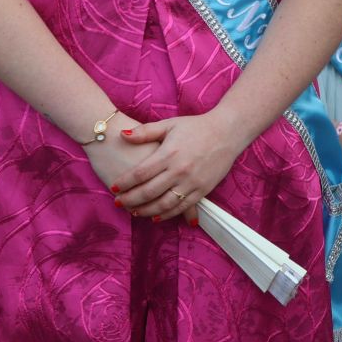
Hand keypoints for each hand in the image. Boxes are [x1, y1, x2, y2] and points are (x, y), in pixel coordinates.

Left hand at [111, 111, 250, 221]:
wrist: (228, 131)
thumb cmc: (197, 127)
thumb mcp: (170, 125)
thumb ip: (145, 132)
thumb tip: (123, 135)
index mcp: (169, 153)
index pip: (140, 173)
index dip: (124, 183)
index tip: (114, 188)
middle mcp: (180, 170)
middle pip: (148, 192)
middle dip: (130, 200)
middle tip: (118, 203)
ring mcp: (192, 182)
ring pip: (164, 204)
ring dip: (146, 211)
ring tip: (133, 212)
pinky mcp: (203, 190)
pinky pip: (182, 207)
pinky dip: (167, 215)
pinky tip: (155, 216)